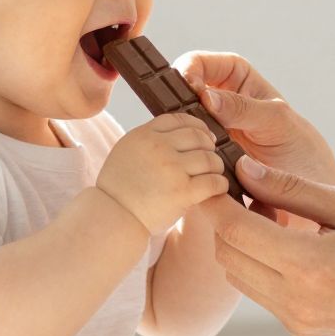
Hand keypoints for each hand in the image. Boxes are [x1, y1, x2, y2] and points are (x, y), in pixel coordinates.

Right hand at [97, 114, 231, 235]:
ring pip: (209, 158)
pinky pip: (213, 181)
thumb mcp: (126, 151)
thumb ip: (150, 140)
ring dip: (216, 166)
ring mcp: (171, 168)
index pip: (179, 119)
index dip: (197, 125)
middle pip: (198, 136)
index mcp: (143, 135)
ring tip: (214, 174)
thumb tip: (180, 135)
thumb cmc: (120, 190)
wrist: (113, 217)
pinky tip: (218, 188)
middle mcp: (158, 147)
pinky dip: (220, 184)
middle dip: (209, 146)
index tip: (204, 135)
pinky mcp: (182, 191)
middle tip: (211, 157)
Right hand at [176, 53, 334, 189]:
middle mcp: (224, 107)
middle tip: (179, 112)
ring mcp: (214, 135)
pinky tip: (190, 158)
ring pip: (185, 123)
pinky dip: (186, 154)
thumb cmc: (304, 155)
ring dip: (181, 127)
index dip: (194, 67)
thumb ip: (245, 108)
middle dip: (178, 98)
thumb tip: (208, 98)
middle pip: (188, 91)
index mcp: (242, 84)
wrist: (313, 201)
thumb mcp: (279, 123)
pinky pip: (189, 152)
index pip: (209, 64)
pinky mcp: (208, 163)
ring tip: (186, 136)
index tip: (190, 84)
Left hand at [210, 158, 334, 335]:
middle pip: (226, 253)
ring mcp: (294, 320)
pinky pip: (258, 290)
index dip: (215, 197)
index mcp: (307, 266)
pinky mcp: (300, 328)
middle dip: (222, 217)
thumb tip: (244, 169)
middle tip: (238, 183)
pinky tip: (282, 237)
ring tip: (264, 208)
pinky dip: (256, 261)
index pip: (233, 228)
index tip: (215, 170)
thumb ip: (294, 189)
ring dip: (237, 240)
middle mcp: (293, 300)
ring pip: (237, 273)